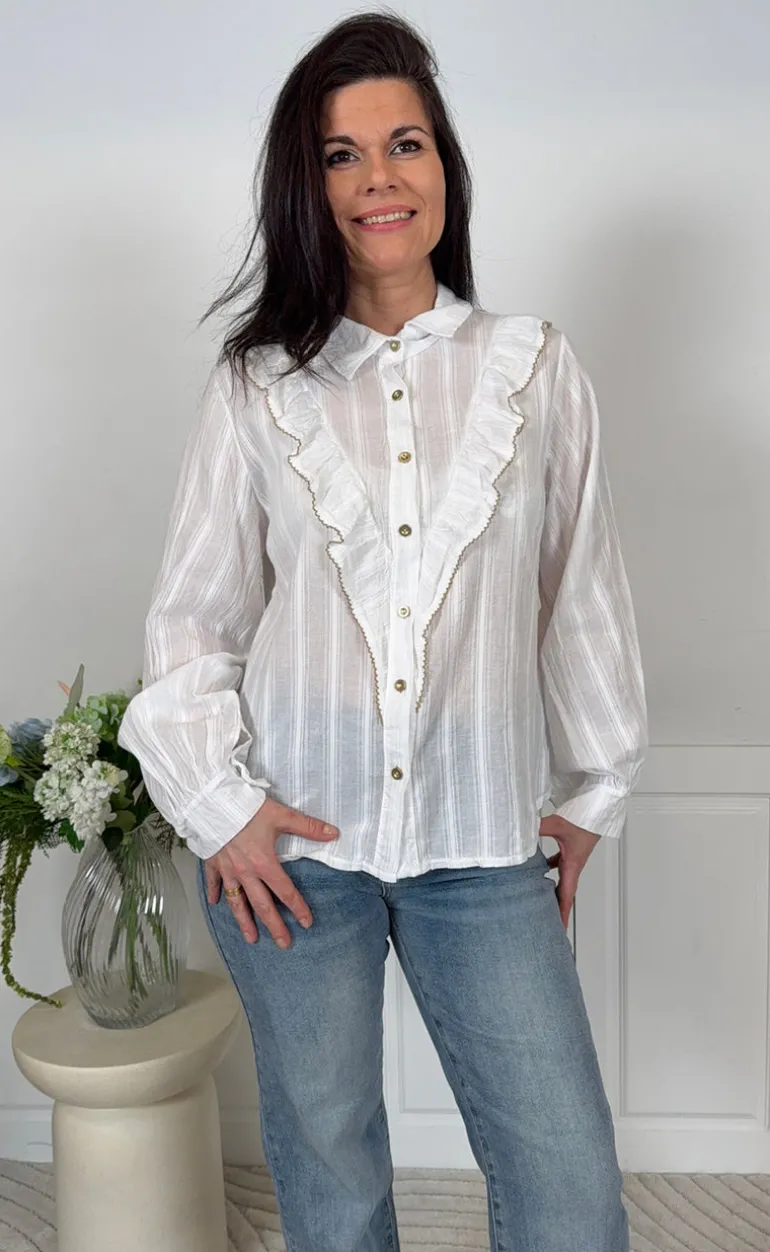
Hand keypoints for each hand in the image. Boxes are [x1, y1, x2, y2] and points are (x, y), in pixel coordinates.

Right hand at [203, 798, 338, 948]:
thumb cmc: (246, 809)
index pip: (285, 891)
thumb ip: (308, 827)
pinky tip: (215, 904)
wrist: (212, 803)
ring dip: (245, 922)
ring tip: (251, 939)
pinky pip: (213, 883)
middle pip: (262, 906)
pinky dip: (214, 894)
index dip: (298, 908)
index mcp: (264, 864)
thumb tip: (334, 833)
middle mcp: (246, 873)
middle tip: (283, 943)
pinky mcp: (212, 863)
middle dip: (274, 926)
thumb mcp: (281, 815)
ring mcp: (227, 871)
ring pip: (237, 903)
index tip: (307, 923)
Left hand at [538, 814, 599, 929]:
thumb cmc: (586, 817)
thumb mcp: (558, 824)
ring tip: (542, 900)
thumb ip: (537, 828)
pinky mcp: (570, 849)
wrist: (598, 807)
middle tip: (549, 925)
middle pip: (564, 893)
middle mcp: (573, 864)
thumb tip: (520, 832)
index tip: (559, 929)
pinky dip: (549, 868)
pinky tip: (539, 866)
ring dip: (553, 891)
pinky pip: (558, 864)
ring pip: (561, 879)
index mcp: (573, 864)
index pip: (566, 895)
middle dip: (557, 910)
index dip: (562, 913)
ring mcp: (572, 857)